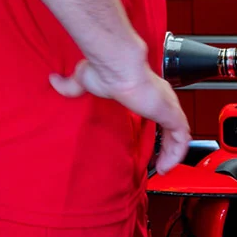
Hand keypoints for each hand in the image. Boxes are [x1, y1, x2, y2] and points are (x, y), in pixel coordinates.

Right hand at [51, 56, 191, 174]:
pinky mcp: (171, 113)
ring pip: (179, 135)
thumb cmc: (106, 70)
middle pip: (172, 126)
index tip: (150, 146)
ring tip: (163, 169)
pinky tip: (167, 165)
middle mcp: (161, 98)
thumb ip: (71, 85)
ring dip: (173, 153)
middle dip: (167, 146)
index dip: (156, 130)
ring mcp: (168, 106)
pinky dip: (176, 153)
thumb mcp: (84, 80)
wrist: (116, 67)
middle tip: (159, 163)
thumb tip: (55, 81)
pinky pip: (181, 138)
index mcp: (146, 91)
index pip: (157, 112)